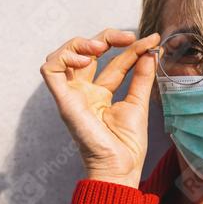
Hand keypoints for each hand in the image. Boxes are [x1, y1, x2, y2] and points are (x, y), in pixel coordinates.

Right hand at [40, 29, 160, 187]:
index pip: (114, 61)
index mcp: (100, 94)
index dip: (131, 48)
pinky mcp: (64, 101)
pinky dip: (64, 56)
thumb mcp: (138, 102)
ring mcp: (72, 95)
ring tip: (103, 46)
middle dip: (107, 37)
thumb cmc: (127, 144)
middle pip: (87, 52)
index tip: (152, 40)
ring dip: (82, 43)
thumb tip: (151, 50)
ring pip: (63, 55)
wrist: (121, 166)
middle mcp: (84, 92)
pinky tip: (87, 58)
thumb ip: (142, 76)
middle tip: (130, 37)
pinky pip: (50, 70)